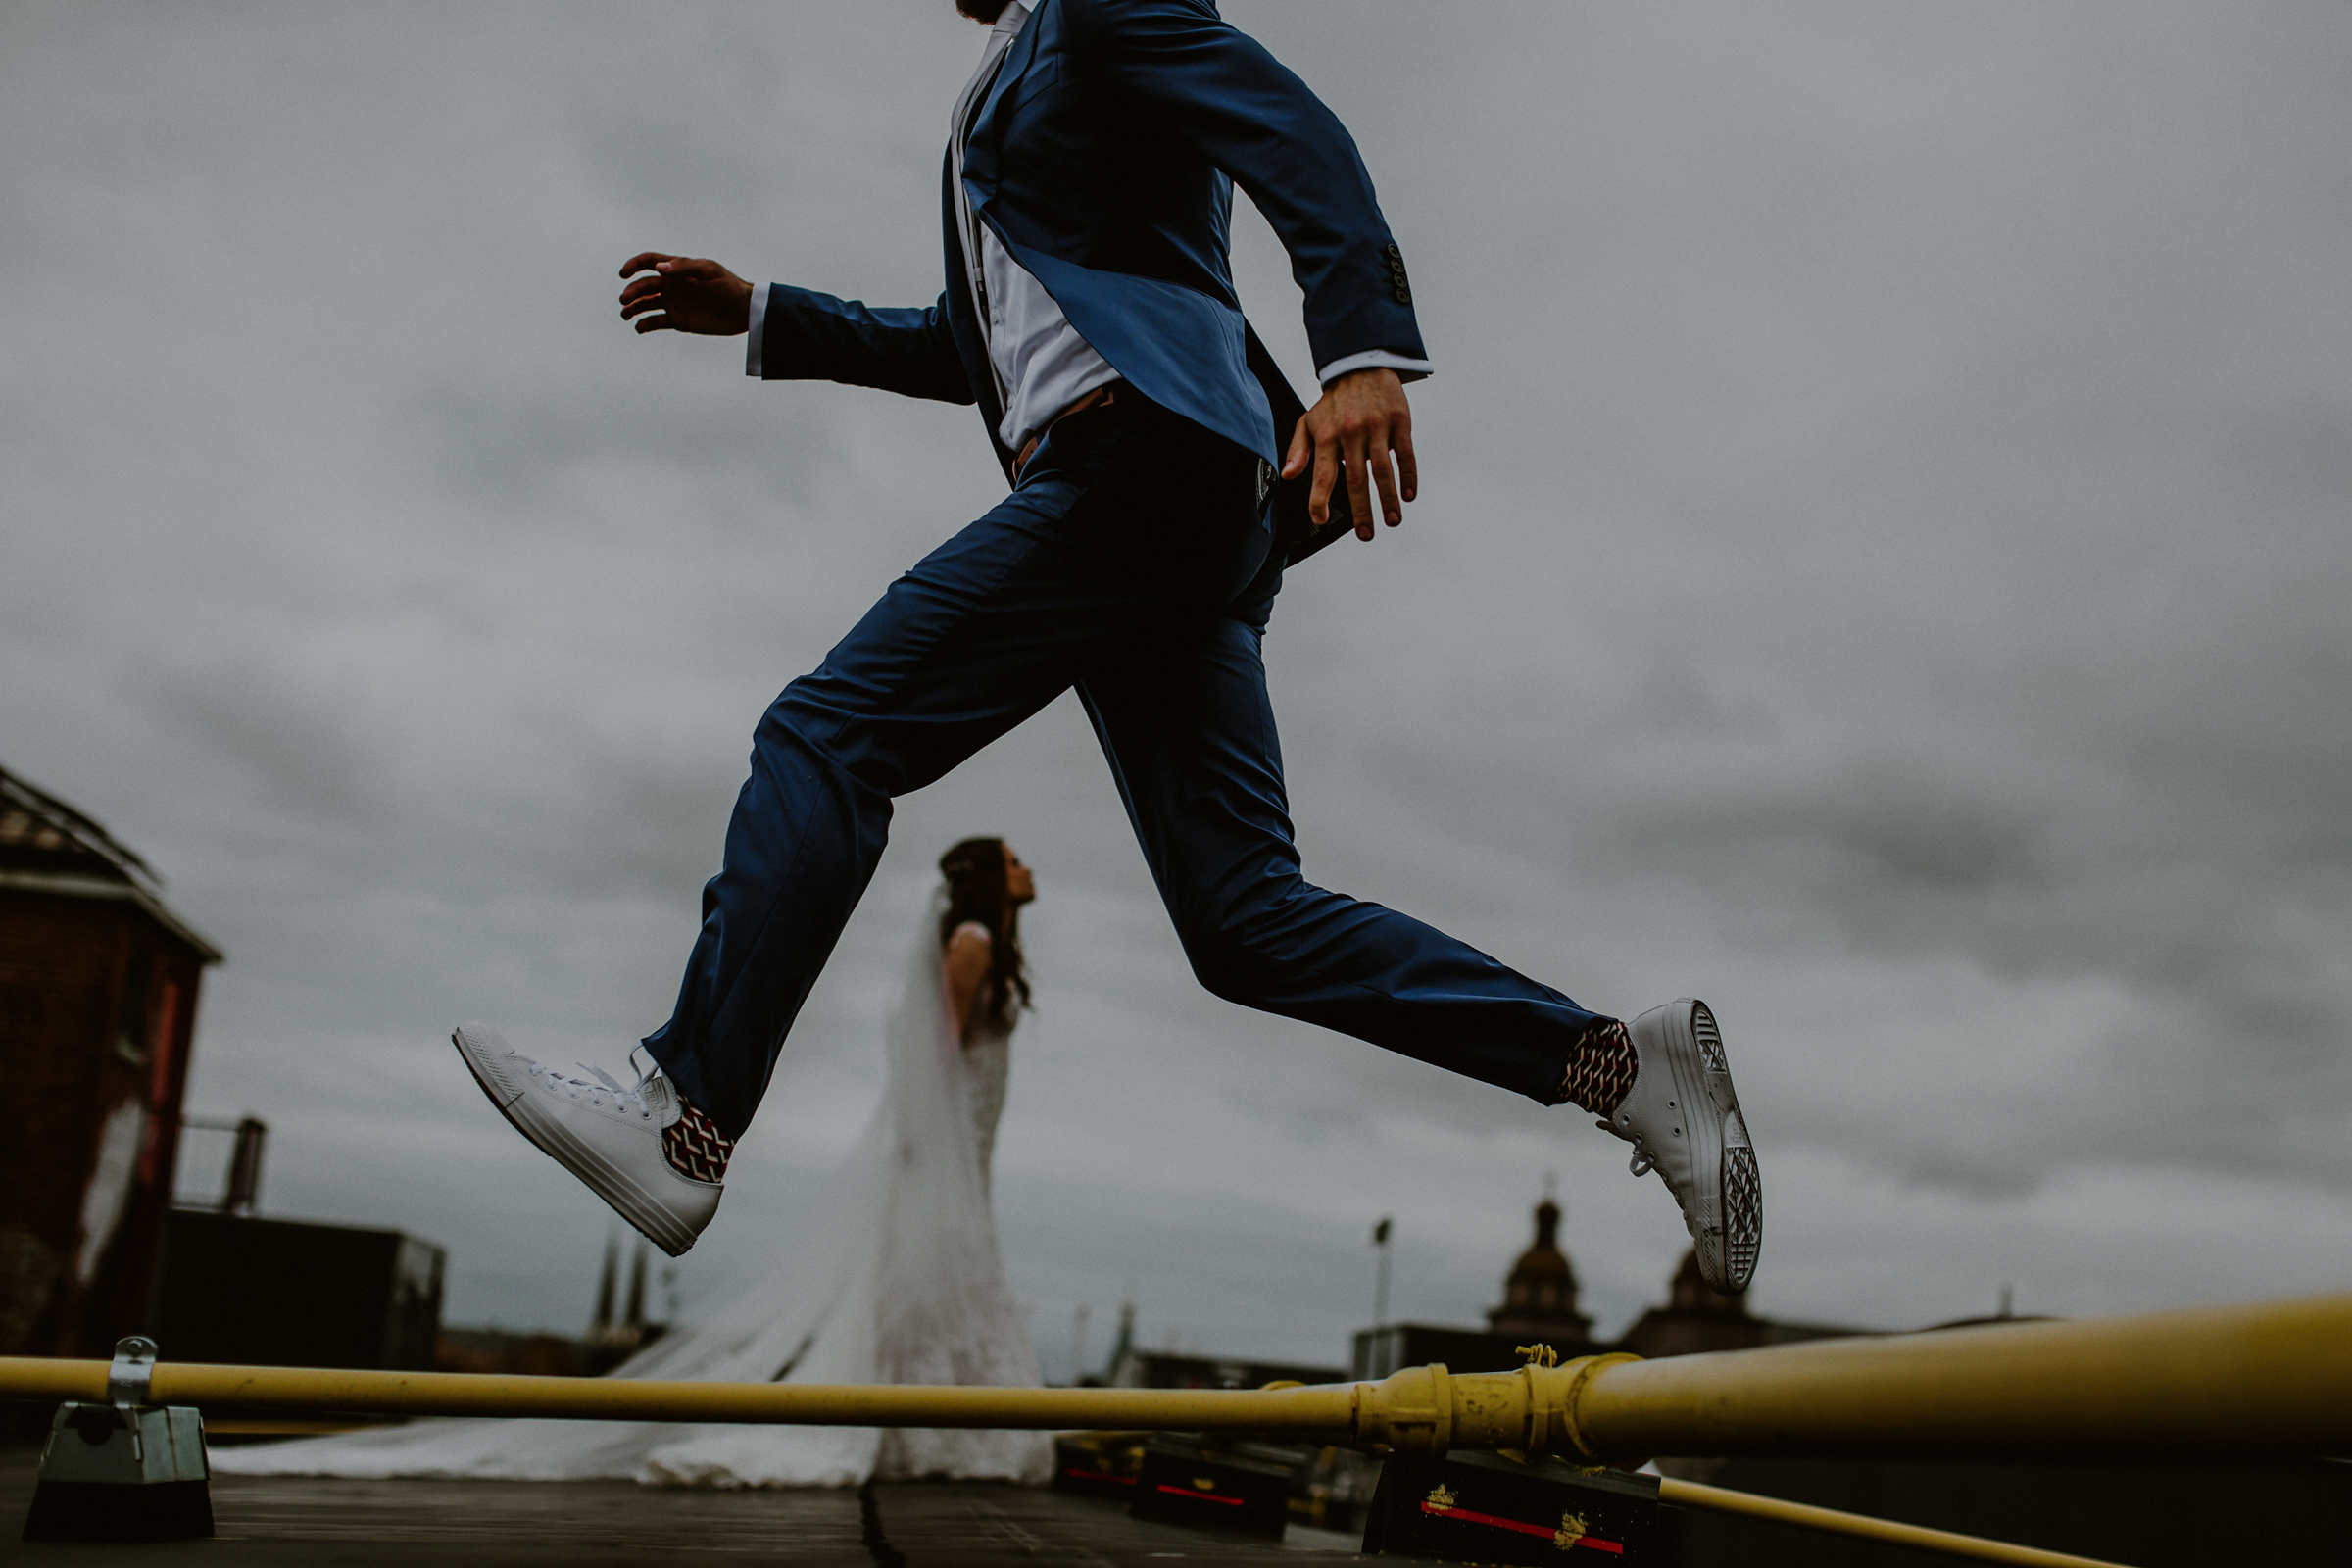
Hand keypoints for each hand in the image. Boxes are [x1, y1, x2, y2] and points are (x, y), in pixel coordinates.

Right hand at [617, 252, 753, 335]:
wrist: (744, 311)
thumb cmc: (728, 286)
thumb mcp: (709, 271)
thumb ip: (684, 267)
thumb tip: (659, 268)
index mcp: (677, 269)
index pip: (649, 262)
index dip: (633, 265)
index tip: (624, 274)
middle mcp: (671, 285)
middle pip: (644, 286)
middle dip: (632, 292)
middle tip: (625, 301)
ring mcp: (673, 303)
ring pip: (646, 304)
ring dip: (633, 308)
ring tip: (625, 315)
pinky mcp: (678, 321)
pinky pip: (656, 322)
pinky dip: (644, 325)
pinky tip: (639, 328)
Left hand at [1280, 367, 1417, 539]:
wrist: (1361, 365)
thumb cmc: (1335, 400)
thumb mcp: (1309, 421)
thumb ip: (1298, 450)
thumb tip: (1289, 475)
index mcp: (1328, 436)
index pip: (1323, 473)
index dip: (1320, 498)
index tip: (1320, 519)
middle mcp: (1351, 433)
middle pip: (1357, 478)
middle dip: (1361, 510)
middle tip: (1365, 534)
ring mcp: (1377, 427)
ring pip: (1383, 469)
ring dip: (1388, 498)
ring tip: (1391, 521)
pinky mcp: (1399, 421)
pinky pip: (1405, 453)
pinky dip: (1408, 475)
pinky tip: (1409, 494)